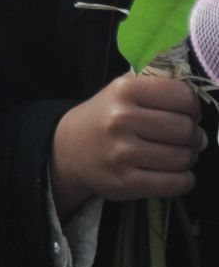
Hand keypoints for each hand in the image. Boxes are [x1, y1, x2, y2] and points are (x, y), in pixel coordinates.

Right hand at [50, 72, 204, 217]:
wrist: (71, 148)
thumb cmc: (106, 115)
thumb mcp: (122, 88)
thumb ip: (154, 83)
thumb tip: (192, 96)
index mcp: (124, 90)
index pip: (181, 96)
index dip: (193, 106)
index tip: (189, 113)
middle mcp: (122, 119)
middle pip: (185, 129)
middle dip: (194, 135)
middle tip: (190, 137)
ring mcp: (123, 153)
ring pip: (183, 158)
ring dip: (189, 158)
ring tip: (180, 154)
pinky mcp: (126, 183)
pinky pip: (175, 183)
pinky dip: (184, 179)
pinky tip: (176, 172)